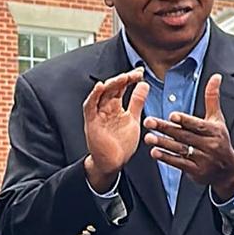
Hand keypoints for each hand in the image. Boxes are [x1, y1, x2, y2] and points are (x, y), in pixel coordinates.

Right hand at [82, 69, 147, 192]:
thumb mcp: (133, 119)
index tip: (141, 72)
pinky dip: (94, 96)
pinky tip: (101, 87)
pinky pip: (90, 106)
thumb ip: (137, 102)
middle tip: (135, 73)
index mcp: (115, 107)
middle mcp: (105, 108)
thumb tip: (144, 85)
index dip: (130, 79)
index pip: (121, 88)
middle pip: (112, 89)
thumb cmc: (121, 143)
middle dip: (123, 79)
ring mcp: (97, 115)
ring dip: (111, 84)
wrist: (112, 162)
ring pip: (101, 94)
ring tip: (123, 77)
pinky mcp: (91, 122)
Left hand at [142, 74, 233, 200]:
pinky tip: (155, 153)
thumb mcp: (218, 119)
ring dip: (163, 144)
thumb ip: (212, 98)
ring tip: (148, 138)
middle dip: (166, 129)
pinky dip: (167, 158)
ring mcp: (204, 159)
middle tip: (149, 122)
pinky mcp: (197, 171)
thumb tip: (216, 77)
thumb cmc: (220, 140)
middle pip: (185, 136)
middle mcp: (210, 145)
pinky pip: (179, 164)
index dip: (185, 120)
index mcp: (214, 131)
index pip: (198, 125)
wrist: (228, 170)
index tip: (172, 116)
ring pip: (180, 149)